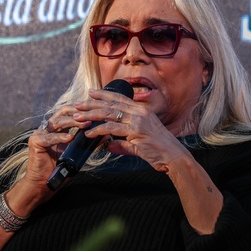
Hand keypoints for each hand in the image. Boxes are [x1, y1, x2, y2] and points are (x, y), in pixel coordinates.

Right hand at [25, 105, 93, 184]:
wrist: (44, 183)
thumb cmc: (60, 168)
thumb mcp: (76, 152)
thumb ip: (88, 143)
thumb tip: (105, 136)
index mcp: (56, 128)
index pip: (68, 113)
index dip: (80, 110)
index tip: (94, 111)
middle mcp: (47, 128)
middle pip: (62, 113)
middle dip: (77, 113)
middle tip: (90, 116)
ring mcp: (40, 133)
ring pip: (57, 123)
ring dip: (72, 122)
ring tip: (84, 124)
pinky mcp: (35, 142)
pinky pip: (49, 137)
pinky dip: (60, 137)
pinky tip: (70, 138)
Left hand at [71, 88, 189, 172]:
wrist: (173, 157)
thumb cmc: (159, 151)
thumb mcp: (138, 144)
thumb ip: (122, 143)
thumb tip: (109, 145)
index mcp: (142, 110)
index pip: (119, 98)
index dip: (104, 95)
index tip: (91, 93)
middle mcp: (140, 112)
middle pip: (111, 104)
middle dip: (92, 104)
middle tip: (77, 104)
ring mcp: (138, 120)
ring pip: (109, 113)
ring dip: (91, 115)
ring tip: (78, 117)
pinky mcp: (135, 131)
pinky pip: (112, 128)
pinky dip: (98, 130)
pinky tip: (89, 134)